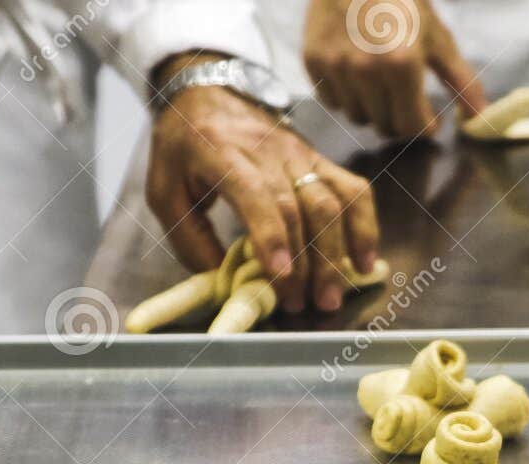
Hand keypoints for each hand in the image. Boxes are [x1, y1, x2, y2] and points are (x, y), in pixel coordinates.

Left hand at [147, 65, 379, 313]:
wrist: (209, 93)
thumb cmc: (182, 147)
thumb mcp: (163, 191)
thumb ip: (189, 239)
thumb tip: (224, 284)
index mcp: (222, 152)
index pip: (257, 193)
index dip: (272, 236)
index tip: (281, 276)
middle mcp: (269, 150)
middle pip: (303, 206)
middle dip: (308, 262)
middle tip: (306, 305)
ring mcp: (301, 154)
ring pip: (334, 201)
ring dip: (338, 253)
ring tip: (332, 295)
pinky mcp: (321, 160)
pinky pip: (354, 191)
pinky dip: (365, 228)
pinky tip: (365, 263)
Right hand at [303, 0, 486, 138]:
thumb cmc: (403, 1)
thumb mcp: (437, 38)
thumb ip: (460, 81)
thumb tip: (479, 117)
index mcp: (401, 65)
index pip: (411, 127)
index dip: (425, 127)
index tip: (430, 119)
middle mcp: (364, 70)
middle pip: (384, 126)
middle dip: (401, 118)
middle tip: (407, 98)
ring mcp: (335, 66)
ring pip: (357, 117)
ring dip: (373, 108)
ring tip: (381, 83)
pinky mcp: (313, 60)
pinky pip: (332, 101)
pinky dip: (346, 95)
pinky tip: (357, 75)